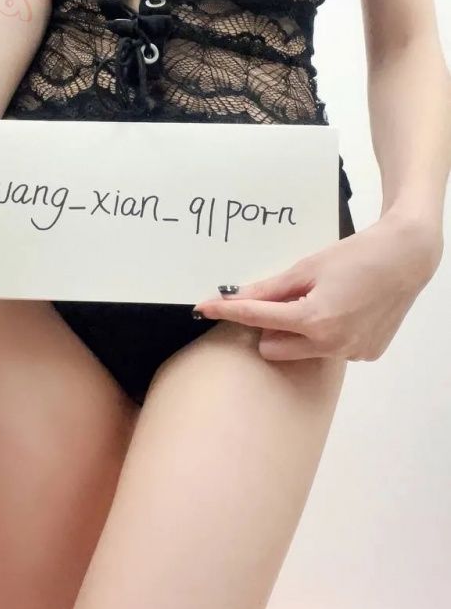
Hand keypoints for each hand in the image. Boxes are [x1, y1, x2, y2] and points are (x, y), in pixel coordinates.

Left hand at [193, 213, 442, 361]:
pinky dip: (327, 334)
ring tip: (322, 301)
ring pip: (302, 351)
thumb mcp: (308, 267)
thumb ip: (270, 289)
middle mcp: (331, 344)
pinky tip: (345, 310)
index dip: (227, 311)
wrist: (406, 257)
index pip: (257, 318)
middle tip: (285, 299)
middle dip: (269, 327)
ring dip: (299, 332)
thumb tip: (237, 298)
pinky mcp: (365, 354)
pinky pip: (330, 350)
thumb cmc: (357, 255)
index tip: (202, 307)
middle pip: (274, 347)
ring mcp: (350, 353)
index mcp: (314, 321)